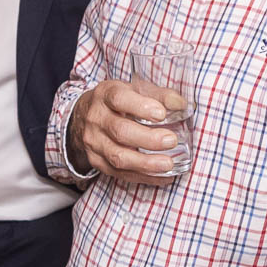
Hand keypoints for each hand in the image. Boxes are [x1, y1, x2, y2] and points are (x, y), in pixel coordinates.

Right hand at [67, 79, 181, 183]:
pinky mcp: (96, 161)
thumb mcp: (136, 90)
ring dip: (145, 163)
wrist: (85, 115)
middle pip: (120, 131)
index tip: (161, 114)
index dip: (140, 107)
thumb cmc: (118, 102)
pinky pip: (119, 173)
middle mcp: (96, 118)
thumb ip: (160, 95)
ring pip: (118, 156)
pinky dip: (143, 177)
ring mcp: (94, 142)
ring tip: (168, 164)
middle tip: (171, 141)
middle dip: (148, 139)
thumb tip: (181, 104)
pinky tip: (163, 176)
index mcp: (106, 95)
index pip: (119, 99)